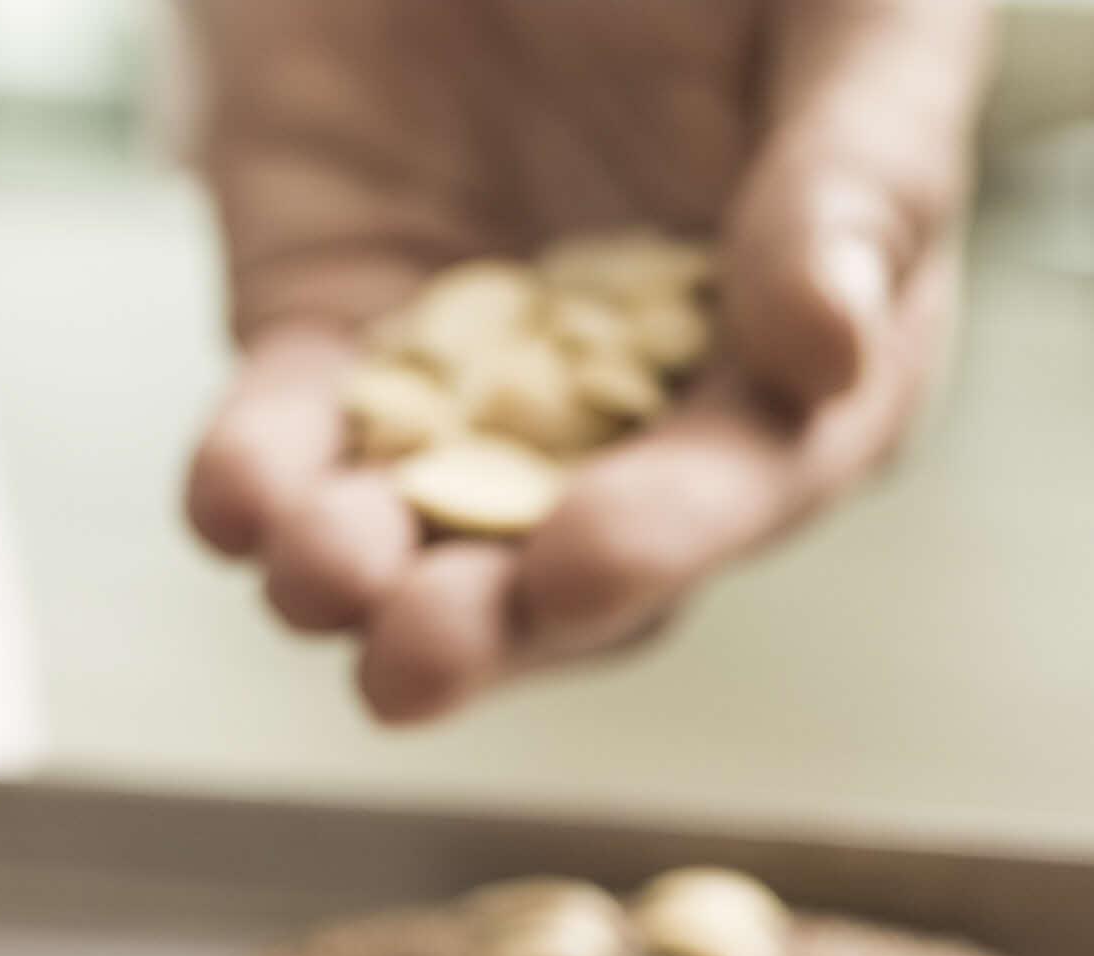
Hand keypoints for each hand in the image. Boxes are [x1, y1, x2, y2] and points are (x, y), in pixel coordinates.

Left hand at [184, 0, 989, 720]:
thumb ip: (859, 164)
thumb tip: (825, 349)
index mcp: (817, 302)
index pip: (770, 462)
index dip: (683, 531)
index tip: (588, 566)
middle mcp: (650, 365)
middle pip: (587, 550)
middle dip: (501, 618)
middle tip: (422, 654)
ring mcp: (484, 358)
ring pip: (428, 523)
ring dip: (364, 577)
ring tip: (321, 579)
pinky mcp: (328, 314)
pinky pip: (288, 432)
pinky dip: (254, 481)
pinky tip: (234, 501)